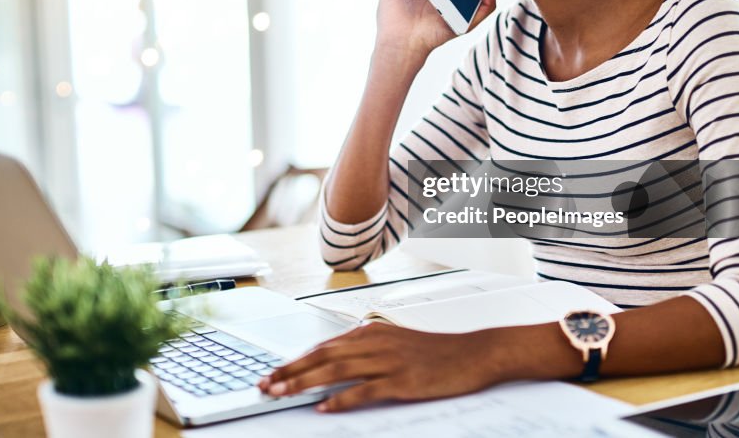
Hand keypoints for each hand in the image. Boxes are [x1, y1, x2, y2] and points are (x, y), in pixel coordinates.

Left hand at [257, 323, 503, 411]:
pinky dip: (341, 399)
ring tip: (281, 393)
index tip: (273, 371)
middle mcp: (375, 342)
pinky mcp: (402, 381)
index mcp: (370, 332)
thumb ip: (367, 346)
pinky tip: (324, 407)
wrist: (474, 353)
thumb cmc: (436, 350)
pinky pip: (365, 390)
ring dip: (305, 382)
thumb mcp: (396, 340)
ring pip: (336, 370)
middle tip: (265, 384)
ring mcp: (388, 361)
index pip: (323, 346)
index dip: (295, 360)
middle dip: (290, 371)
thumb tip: (336, 354)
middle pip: (322, 356)